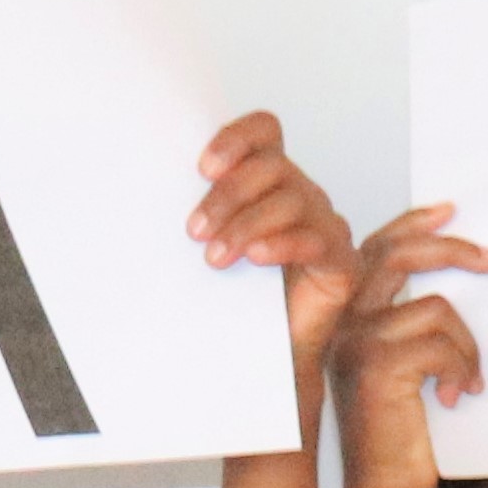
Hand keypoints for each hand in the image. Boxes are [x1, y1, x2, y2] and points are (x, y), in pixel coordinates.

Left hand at [190, 112, 360, 379]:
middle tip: (195, 230)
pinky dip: (283, 244)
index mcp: (270, 179)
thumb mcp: (208, 244)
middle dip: (228, 196)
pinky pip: (317, 240)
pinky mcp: (342, 262)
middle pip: (273, 167)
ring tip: (215, 257)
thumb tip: (144, 191)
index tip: (203, 168)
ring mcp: (326, 226)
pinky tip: (256, 258)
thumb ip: (197, 213)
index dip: (236, 139)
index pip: (263, 131)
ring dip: (246, 225)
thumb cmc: (234, 298)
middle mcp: (302, 193)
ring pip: (292, 201)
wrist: (263, 356)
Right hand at [328, 204, 487, 487]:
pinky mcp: (376, 366)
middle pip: (400, 256)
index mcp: (349, 313)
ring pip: (435, 308)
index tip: (451, 212)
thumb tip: (465, 268)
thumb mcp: (406, 362)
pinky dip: (461, 368)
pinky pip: (440, 344)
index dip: (414, 224)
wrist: (386, 482)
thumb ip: (413, 318)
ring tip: (466, 379)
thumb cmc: (401, 424)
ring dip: (466, 346)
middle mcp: (344, 321)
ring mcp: (356, 341)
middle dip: (454, 250)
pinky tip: (456, 396)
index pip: (377, 247)